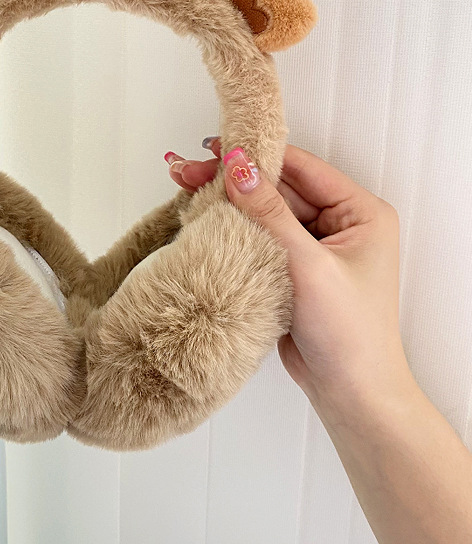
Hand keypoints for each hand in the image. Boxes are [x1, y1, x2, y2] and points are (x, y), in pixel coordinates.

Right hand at [165, 140, 410, 411]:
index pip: (301, 168)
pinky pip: (259, 237)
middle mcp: (340, 223)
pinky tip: (202, 219)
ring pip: (264, 212)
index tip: (214, 150)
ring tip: (185, 188)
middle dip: (233, 180)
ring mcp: (314, 246)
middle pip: (277, 188)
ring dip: (228, 204)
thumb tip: (238, 166)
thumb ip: (270, 213)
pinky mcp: (293, 267)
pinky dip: (232, 229)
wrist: (350, 393)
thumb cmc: (348, 333)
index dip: (256, 155)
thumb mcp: (308, 265)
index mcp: (360, 212)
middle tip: (185, 170)